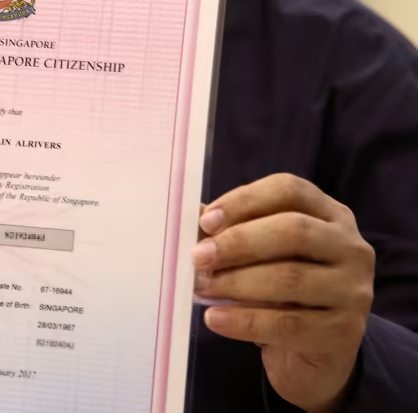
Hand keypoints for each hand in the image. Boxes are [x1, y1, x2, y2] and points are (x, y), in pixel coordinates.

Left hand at [193, 174, 374, 412]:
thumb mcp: (261, 255)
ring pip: (290, 278)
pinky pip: (288, 323)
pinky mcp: (345, 332)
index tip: (206, 221)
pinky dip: (244, 320)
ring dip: (236, 282)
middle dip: (239, 242)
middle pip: (293, 231)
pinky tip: (215, 318)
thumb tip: (192, 219)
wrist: (312, 353)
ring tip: (201, 288)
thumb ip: (231, 233)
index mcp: (329, 214)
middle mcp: (350, 247)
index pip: (290, 190)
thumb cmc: (280, 291)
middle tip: (198, 257)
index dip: (245, 201)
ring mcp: (353, 290)